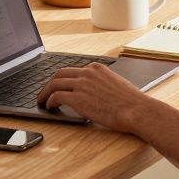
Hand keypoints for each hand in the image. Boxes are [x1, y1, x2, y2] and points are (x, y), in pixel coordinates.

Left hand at [37, 62, 156, 133]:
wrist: (136, 110)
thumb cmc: (131, 102)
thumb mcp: (117, 84)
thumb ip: (102, 84)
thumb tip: (95, 93)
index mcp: (96, 68)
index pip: (73, 70)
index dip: (64, 79)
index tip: (59, 85)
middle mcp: (87, 73)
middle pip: (59, 73)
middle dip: (50, 83)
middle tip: (45, 92)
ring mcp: (81, 84)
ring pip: (54, 83)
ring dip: (45, 92)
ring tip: (42, 100)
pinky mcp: (77, 98)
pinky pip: (56, 96)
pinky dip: (50, 101)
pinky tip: (50, 107)